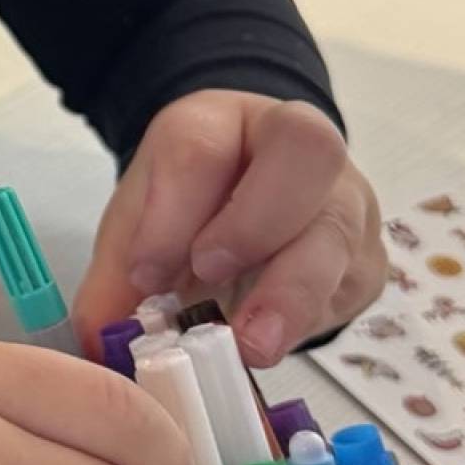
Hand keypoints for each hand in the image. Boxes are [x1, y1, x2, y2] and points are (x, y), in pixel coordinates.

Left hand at [73, 90, 386, 367]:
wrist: (250, 211)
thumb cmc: (190, 211)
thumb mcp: (141, 226)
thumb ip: (115, 276)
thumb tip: (100, 340)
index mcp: (222, 121)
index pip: (201, 146)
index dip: (172, 211)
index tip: (145, 272)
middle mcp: (297, 145)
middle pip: (305, 149)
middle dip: (254, 220)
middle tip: (210, 274)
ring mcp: (343, 198)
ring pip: (339, 225)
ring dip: (291, 291)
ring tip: (250, 343)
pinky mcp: (363, 259)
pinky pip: (351, 285)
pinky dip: (308, 320)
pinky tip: (270, 340)